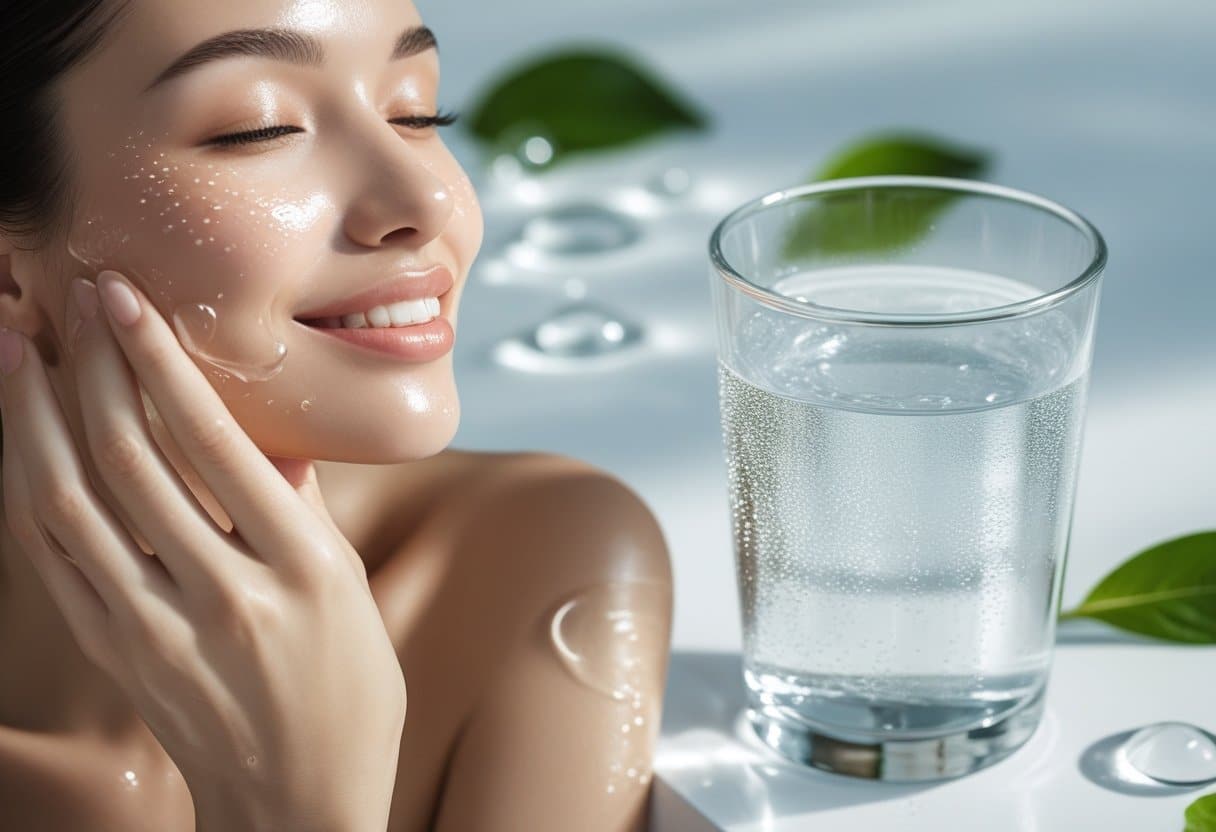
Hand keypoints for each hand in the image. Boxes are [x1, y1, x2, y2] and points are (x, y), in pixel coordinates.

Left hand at [0, 270, 404, 831]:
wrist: (300, 800)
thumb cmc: (347, 689)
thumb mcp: (351, 590)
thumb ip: (303, 506)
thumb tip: (264, 435)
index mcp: (301, 567)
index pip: (213, 442)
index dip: (159, 361)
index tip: (125, 298)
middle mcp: (226, 596)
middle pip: (131, 461)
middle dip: (91, 366)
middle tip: (69, 299)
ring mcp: (161, 633)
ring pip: (71, 506)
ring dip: (35, 418)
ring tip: (20, 347)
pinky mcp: (119, 659)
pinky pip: (55, 563)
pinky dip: (28, 492)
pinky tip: (20, 441)